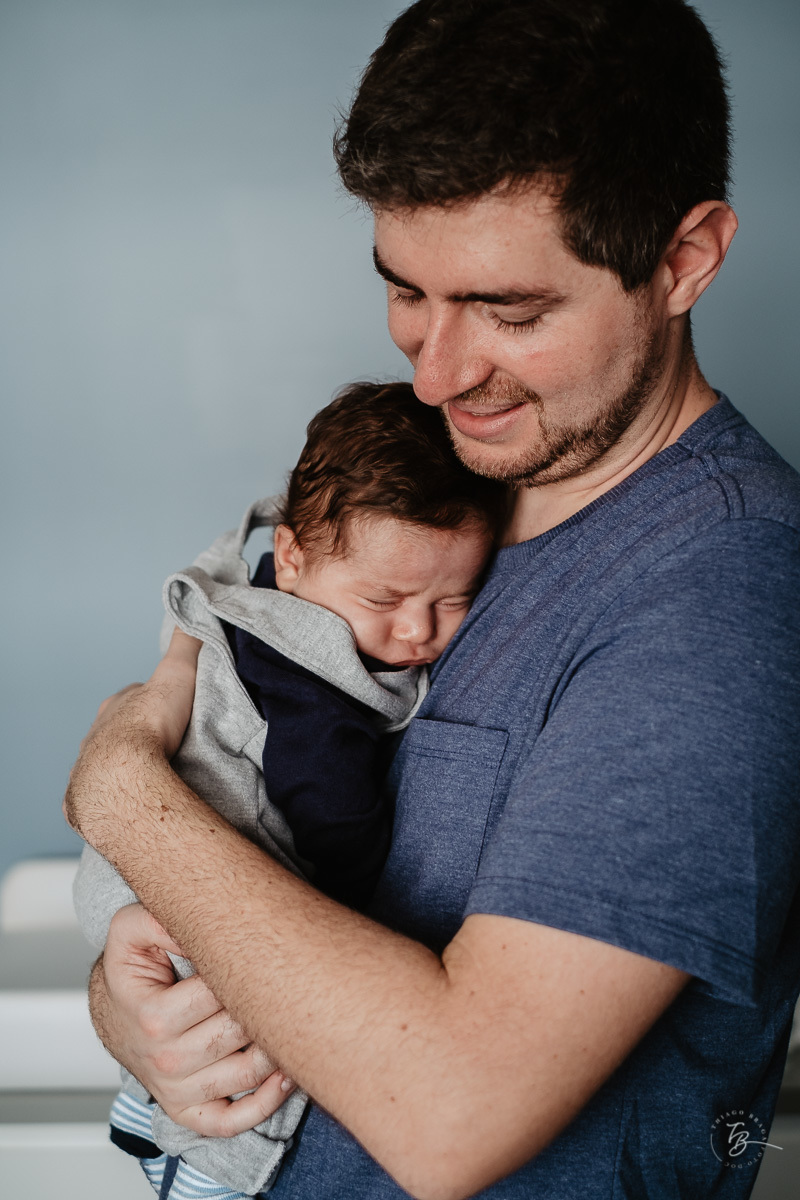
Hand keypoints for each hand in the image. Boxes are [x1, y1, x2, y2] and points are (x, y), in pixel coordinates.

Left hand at [64, 628, 201, 832]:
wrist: (122, 777)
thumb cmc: (148, 726)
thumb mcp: (176, 674)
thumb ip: (185, 644)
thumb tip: (192, 610)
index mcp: (116, 706)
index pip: (135, 696)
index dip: (154, 700)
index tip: (173, 708)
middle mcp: (97, 732)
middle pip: (119, 728)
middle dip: (138, 733)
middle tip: (166, 744)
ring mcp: (89, 765)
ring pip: (108, 761)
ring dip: (126, 765)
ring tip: (151, 775)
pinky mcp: (86, 797)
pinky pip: (100, 794)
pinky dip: (115, 794)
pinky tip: (131, 799)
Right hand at [91, 903, 295, 1135]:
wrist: (115, 1014)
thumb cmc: (132, 972)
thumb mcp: (130, 931)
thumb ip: (157, 920)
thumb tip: (198, 928)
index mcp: (153, 1018)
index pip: (219, 993)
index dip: (243, 969)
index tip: (253, 954)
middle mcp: (166, 1060)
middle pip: (238, 1032)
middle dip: (263, 1004)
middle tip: (281, 981)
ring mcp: (178, 1090)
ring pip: (246, 1073)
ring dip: (276, 1048)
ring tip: (290, 1019)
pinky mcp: (188, 1111)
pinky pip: (231, 1122)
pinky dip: (266, 1104)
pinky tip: (286, 1076)